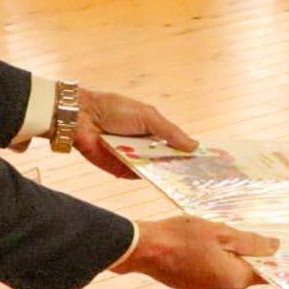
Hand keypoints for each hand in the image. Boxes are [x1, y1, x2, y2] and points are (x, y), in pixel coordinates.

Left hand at [71, 87, 197, 179]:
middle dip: (181, 167)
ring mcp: (133, 160)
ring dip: (167, 173)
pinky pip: (138, 176)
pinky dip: (148, 177)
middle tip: (201, 176)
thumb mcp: (148, 116)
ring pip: (154, 170)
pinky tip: (163, 178)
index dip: (188, 153)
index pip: (175, 145)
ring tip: (187, 179)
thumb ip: (170, 131)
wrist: (82, 117)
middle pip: (167, 161)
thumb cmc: (114, 109)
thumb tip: (194, 145)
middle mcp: (144, 148)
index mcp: (153, 132)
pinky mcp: (120, 171)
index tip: (206, 161)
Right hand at [113, 215, 274, 288]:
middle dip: (242, 253)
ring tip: (207, 241)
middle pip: (248, 272)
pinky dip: (214, 265)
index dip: (271, 258)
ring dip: (227, 258)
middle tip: (225, 233)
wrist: (146, 249)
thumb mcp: (221, 232)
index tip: (267, 242)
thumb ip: (252, 243)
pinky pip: (216, 279)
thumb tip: (275, 247)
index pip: (267, 273)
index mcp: (236, 280)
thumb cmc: (181, 237)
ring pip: (231, 274)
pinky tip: (199, 250)